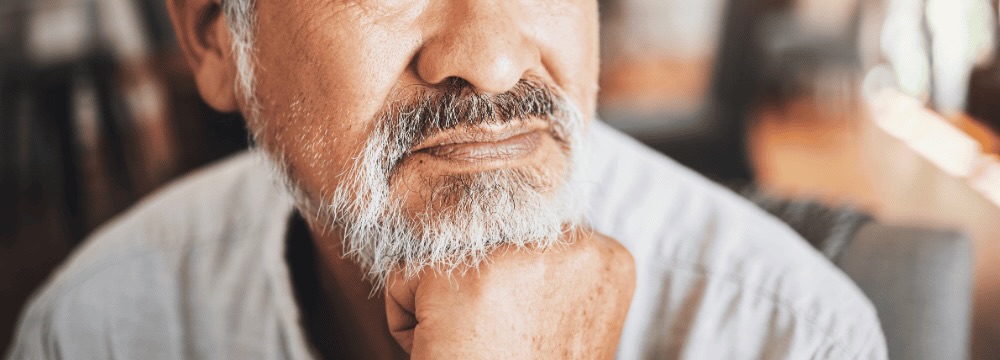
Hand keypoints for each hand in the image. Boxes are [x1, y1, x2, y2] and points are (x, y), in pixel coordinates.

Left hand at [384, 228, 635, 358]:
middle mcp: (567, 243)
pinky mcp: (451, 276)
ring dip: (449, 304)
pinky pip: (402, 282)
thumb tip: (496, 220)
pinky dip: (410, 324)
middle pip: (488, 239)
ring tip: (479, 350)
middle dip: (481, 290)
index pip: (531, 238)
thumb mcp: (567, 320)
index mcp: (606, 259)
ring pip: (446, 257)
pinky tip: (449, 354)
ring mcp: (509, 255)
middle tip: (501, 345)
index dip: (514, 291)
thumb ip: (550, 271)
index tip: (527, 333)